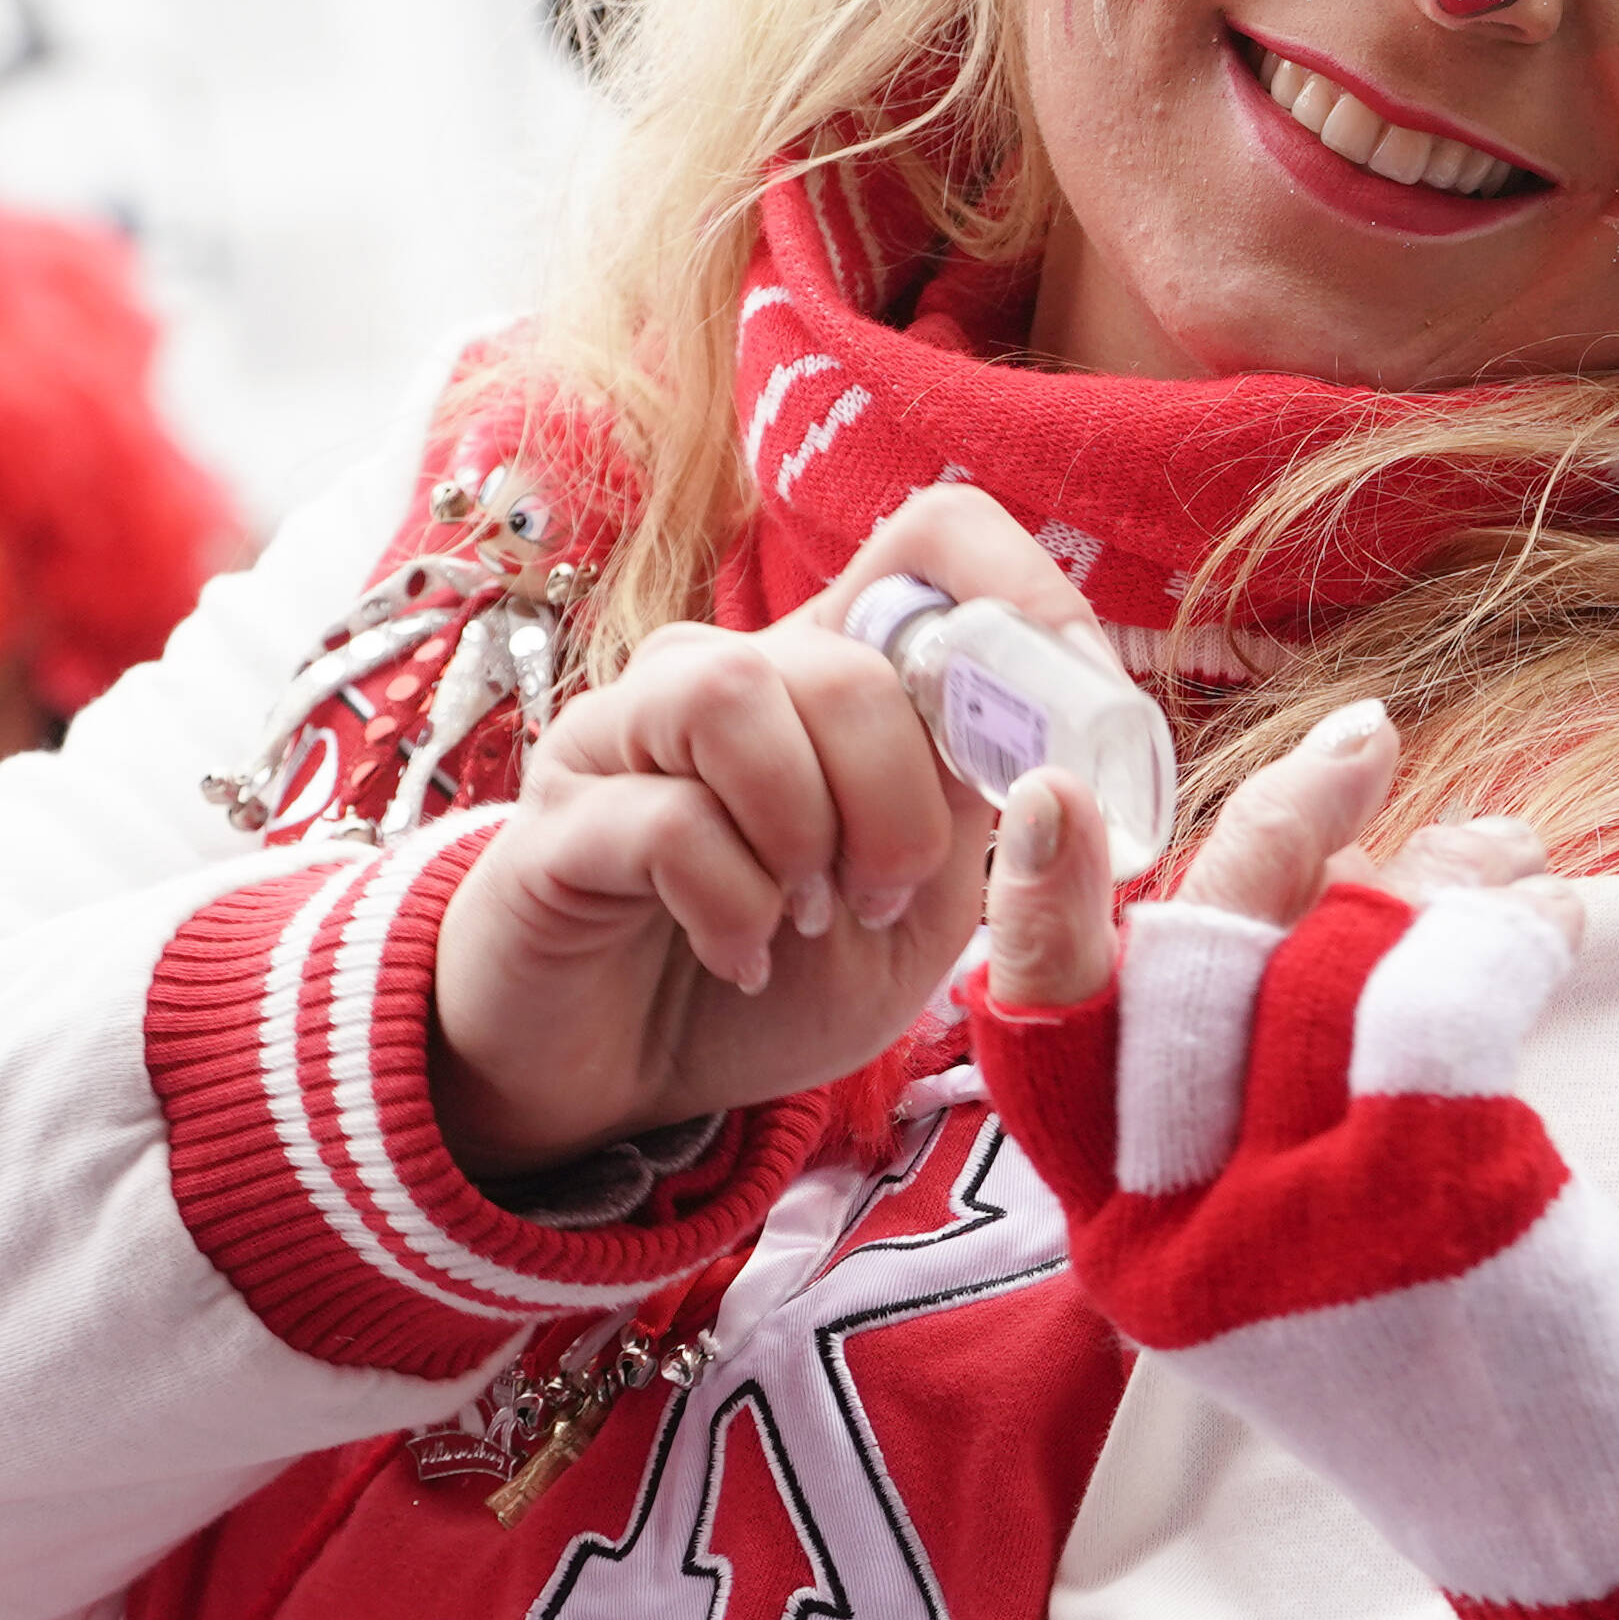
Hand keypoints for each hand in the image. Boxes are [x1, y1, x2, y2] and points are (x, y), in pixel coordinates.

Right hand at [429, 485, 1105, 1177]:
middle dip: (899, 807)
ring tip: (800, 918)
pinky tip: (737, 957)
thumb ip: (987, 832)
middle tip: (880, 899)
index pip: (934, 540)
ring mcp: (625, 733)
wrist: (625, 1079)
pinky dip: (729, 904)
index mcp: (836, 676)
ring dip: (803, 832)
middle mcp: (728, 672)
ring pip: (737, 695)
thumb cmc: (780, 976)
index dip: (1020, 605)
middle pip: (848, 663)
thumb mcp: (921, 915)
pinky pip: (663, 820)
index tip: (1063, 733)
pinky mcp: (555, 821)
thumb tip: (1060, 779)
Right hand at [975, 712, 1618, 1619]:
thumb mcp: (1306, 1225)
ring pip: (1317, 961)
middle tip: (1362, 751)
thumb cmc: (1455, 1346)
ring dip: (1427, 878)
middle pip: (1183, 963)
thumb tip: (1311, 843)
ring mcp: (1297, 1231)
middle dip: (1279, 833)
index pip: (1037, 1050)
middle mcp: (1184, 1247)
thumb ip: (1260, 1074)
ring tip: (1506, 869)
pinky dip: (1497, 928)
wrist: (1590, 1521)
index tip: (1061, 792)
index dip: (1034, 911)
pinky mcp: (1425, 1209)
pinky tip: (1546, 922)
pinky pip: (1429, 993)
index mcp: (1130, 1246)